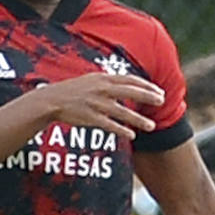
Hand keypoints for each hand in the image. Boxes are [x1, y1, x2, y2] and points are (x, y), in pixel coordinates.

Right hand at [41, 73, 164, 140]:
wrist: (52, 100)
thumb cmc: (74, 91)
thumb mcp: (92, 80)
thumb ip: (110, 83)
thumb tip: (129, 85)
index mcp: (103, 78)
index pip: (130, 80)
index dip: (146, 85)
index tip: (159, 91)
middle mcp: (102, 89)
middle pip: (130, 92)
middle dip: (148, 97)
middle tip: (162, 102)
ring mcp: (96, 104)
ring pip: (123, 112)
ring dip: (138, 119)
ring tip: (151, 126)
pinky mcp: (90, 118)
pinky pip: (109, 125)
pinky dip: (121, 130)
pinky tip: (132, 135)